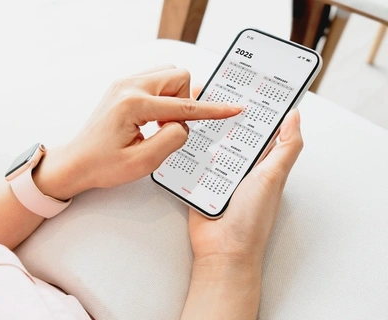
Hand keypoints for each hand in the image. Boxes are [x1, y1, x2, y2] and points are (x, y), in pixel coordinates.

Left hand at [34, 65, 242, 199]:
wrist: (76, 162)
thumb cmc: (102, 165)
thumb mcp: (142, 162)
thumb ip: (171, 139)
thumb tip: (183, 125)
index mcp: (133, 104)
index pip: (184, 105)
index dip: (212, 110)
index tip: (232, 108)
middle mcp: (128, 86)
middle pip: (178, 76)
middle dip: (185, 102)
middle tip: (170, 128)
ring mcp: (123, 83)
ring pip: (168, 75)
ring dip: (174, 98)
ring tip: (158, 125)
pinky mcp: (122, 87)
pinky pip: (155, 80)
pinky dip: (163, 97)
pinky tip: (152, 118)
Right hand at [188, 101, 303, 268]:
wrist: (222, 251)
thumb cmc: (251, 220)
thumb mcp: (274, 177)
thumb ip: (286, 147)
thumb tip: (294, 116)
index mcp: (262, 161)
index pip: (258, 126)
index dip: (254, 105)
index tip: (245, 83)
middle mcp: (239, 165)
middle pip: (229, 130)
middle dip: (220, 111)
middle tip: (210, 87)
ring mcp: (217, 173)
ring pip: (207, 142)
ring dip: (200, 128)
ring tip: (190, 106)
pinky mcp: (198, 181)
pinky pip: (190, 160)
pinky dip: (184, 149)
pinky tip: (178, 134)